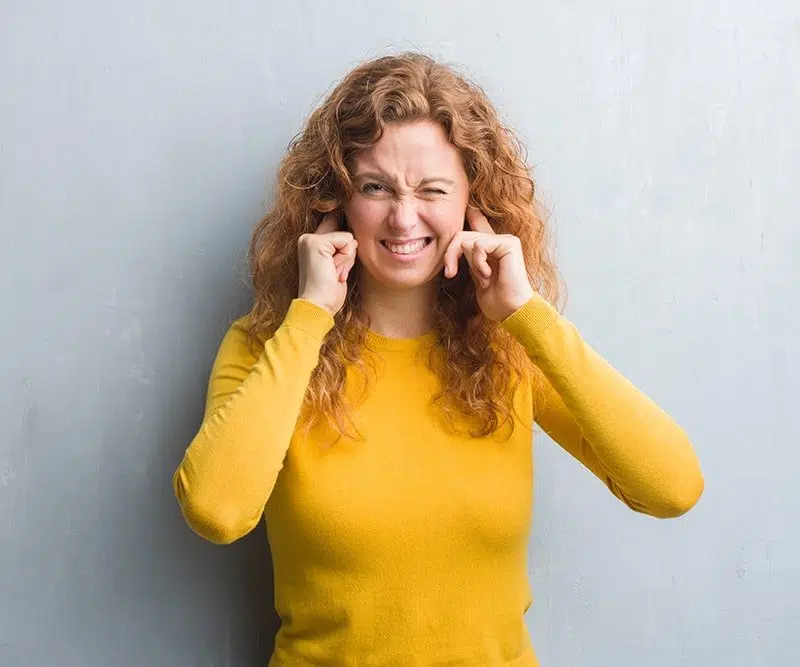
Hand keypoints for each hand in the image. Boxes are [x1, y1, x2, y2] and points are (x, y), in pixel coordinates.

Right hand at [297, 211, 357, 316]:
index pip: (336, 227)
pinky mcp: (316, 243)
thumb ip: (342, 248)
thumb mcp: (338, 266)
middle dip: (347, 256)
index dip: (345, 245)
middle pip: (345, 234)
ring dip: (346, 260)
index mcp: (311, 243)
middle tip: (334, 273)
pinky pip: (346, 240)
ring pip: (347, 238)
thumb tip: (353, 238)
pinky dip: (346, 259)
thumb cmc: (328, 292)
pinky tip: (333, 271)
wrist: (318, 306)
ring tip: (333, 273)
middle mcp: (307, 238)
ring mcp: (309, 239)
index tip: (336, 265)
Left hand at [442, 205, 534, 320]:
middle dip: (450, 254)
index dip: (472, 212)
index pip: (478, 223)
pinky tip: (489, 275)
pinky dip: (478, 263)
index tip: (468, 203)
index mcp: (491, 248)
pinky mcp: (509, 242)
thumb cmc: (496, 300)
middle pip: (461, 235)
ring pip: (467, 240)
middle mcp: (498, 240)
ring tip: (483, 278)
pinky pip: (478, 245)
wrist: (511, 311)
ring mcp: (505, 240)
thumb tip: (459, 241)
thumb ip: (469, 257)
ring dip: (470, 264)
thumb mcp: (476, 274)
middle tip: (450, 274)